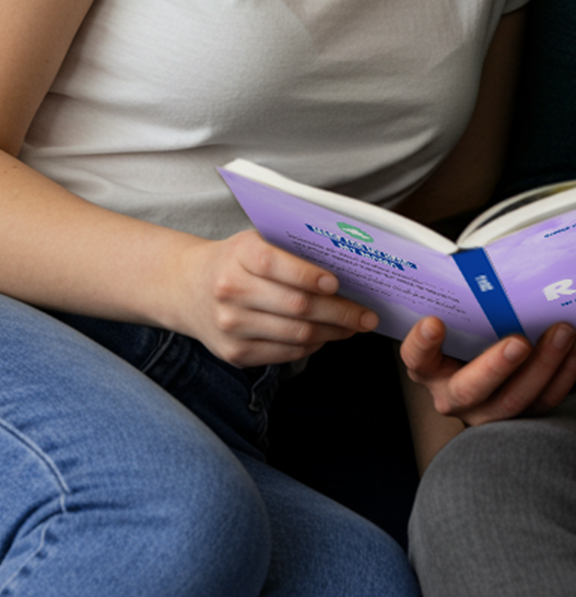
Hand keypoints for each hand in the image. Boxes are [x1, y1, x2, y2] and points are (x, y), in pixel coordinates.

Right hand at [176, 229, 379, 366]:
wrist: (187, 289)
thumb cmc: (235, 261)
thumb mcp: (254, 242)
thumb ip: (291, 250)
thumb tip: (345, 266)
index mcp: (238, 255)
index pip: (274, 264)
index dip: (308, 275)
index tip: (337, 283)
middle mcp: (230, 291)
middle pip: (295, 306)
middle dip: (339, 312)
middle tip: (367, 315)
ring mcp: (231, 326)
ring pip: (295, 334)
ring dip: (332, 332)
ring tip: (354, 327)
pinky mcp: (234, 353)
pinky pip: (285, 354)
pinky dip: (312, 346)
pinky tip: (326, 336)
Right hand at [400, 315, 575, 425]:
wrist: (490, 362)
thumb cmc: (473, 332)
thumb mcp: (461, 318)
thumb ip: (466, 301)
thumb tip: (490, 263)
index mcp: (430, 367)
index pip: (417, 358)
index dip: (422, 343)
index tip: (434, 322)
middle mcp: (453, 395)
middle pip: (470, 389)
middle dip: (496, 366)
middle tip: (519, 342)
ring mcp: (487, 411)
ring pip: (513, 401)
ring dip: (543, 366)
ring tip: (562, 333)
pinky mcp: (521, 416)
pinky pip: (545, 401)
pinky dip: (564, 372)